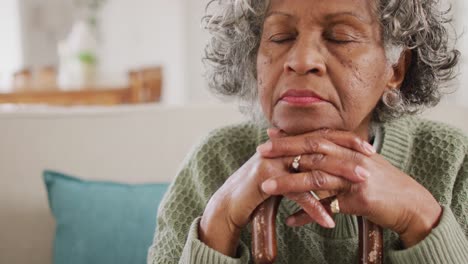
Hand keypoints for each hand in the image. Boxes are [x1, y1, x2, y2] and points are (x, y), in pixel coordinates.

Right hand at [199, 129, 372, 256]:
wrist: (231, 201)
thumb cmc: (259, 187)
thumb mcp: (283, 169)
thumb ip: (300, 161)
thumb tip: (326, 158)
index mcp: (288, 143)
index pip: (321, 135)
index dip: (346, 140)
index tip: (368, 148)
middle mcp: (281, 148)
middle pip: (320, 148)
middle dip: (347, 158)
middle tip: (370, 167)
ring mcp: (273, 162)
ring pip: (312, 169)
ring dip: (338, 180)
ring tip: (359, 189)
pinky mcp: (267, 180)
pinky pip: (297, 194)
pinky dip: (314, 208)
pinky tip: (329, 220)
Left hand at [258, 128, 442, 247]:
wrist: (411, 204)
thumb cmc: (383, 184)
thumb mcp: (361, 165)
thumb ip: (339, 158)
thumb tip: (314, 157)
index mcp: (351, 148)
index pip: (317, 137)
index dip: (293, 136)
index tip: (270, 135)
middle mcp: (352, 158)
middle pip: (313, 150)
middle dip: (284, 150)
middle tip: (261, 152)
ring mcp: (356, 177)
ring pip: (316, 177)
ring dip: (289, 182)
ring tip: (266, 186)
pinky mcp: (359, 198)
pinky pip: (327, 207)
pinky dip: (308, 215)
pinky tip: (291, 221)